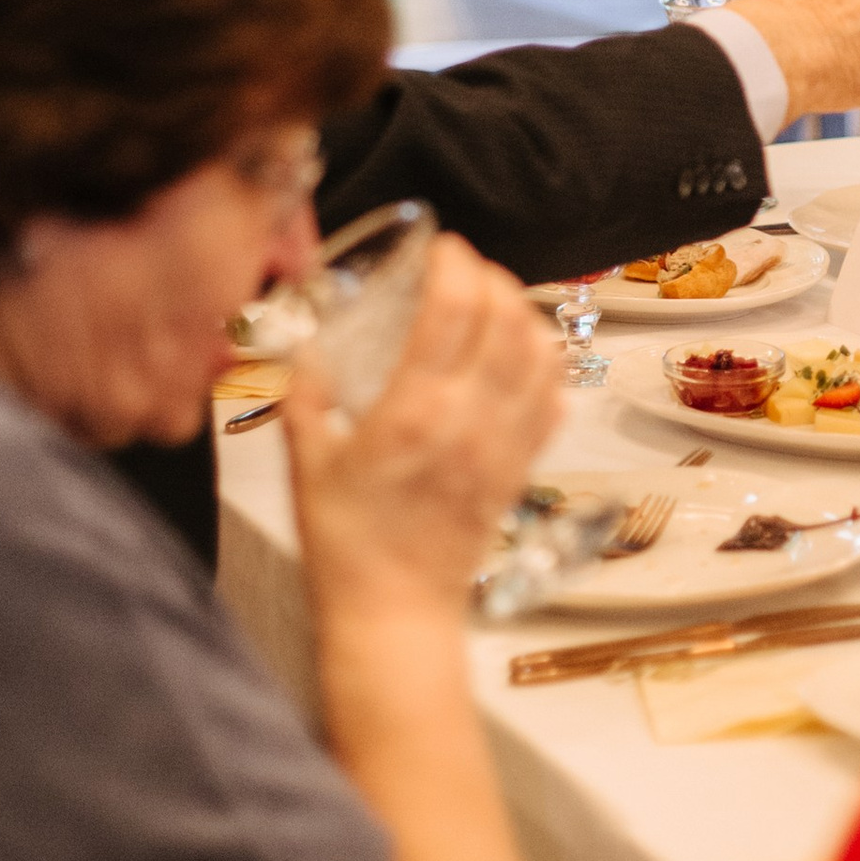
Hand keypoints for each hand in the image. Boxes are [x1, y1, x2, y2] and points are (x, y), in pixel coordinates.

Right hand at [286, 234, 561, 615]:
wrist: (393, 612)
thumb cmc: (346, 545)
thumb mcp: (305, 460)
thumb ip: (306, 394)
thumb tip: (310, 348)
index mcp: (415, 410)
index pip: (455, 306)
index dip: (455, 262)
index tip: (442, 248)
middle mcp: (471, 420)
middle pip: (506, 317)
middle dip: (490, 276)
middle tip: (465, 270)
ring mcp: (504, 445)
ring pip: (542, 352)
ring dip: (523, 313)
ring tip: (494, 303)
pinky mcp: (520, 469)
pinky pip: (554, 400)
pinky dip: (546, 365)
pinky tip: (520, 358)